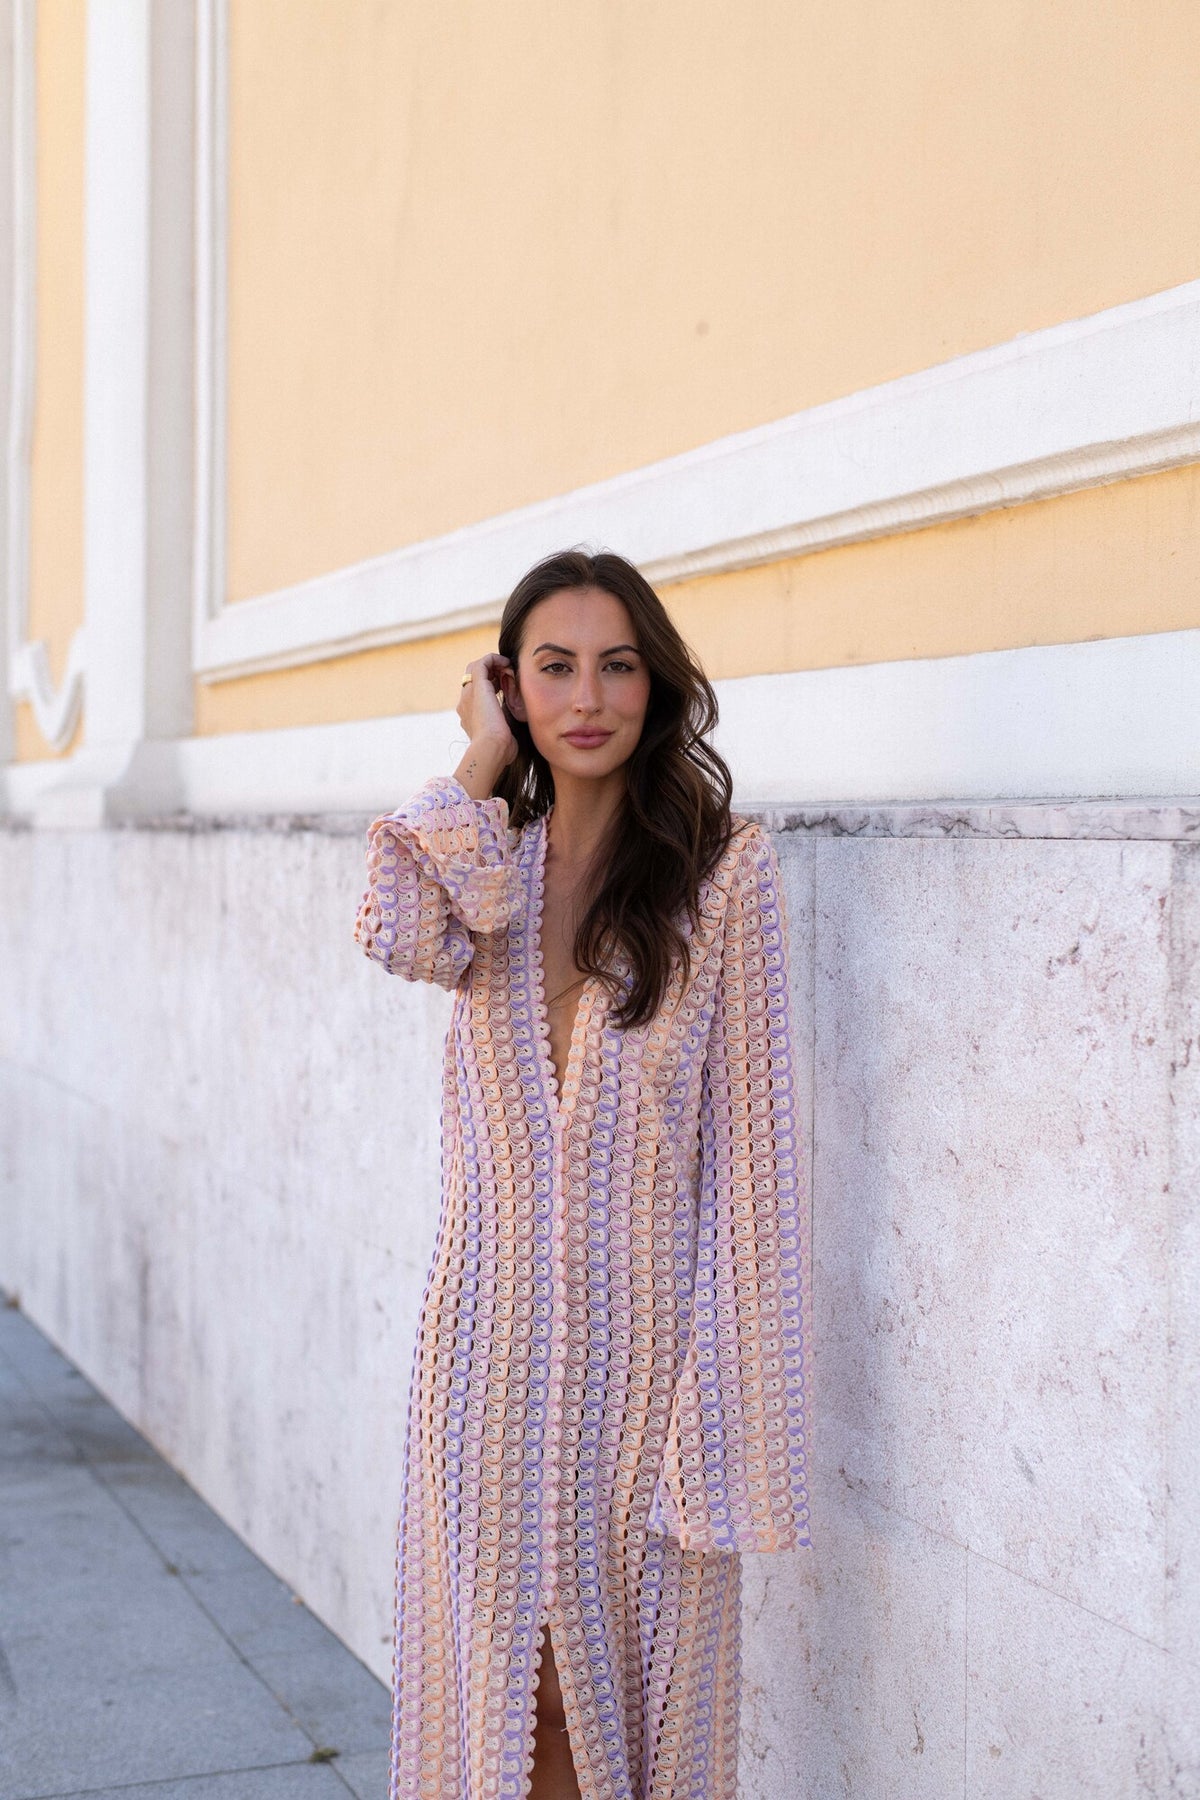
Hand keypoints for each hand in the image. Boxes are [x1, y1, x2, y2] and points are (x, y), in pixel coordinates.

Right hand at [454, 654, 517, 796]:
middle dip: (492, 673)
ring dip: (494, 665)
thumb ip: (504, 731)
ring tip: (509, 668)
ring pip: (477, 668)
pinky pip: (482, 662)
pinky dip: (495, 659)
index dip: (492, 685)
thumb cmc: (500, 751)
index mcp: (469, 715)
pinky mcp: (476, 686)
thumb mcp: (502, 738)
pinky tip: (508, 664)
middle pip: (474, 678)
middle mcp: (465, 703)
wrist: (491, 749)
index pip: (477, 693)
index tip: (508, 686)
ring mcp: (469, 694)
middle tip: (508, 675)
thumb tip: (512, 734)